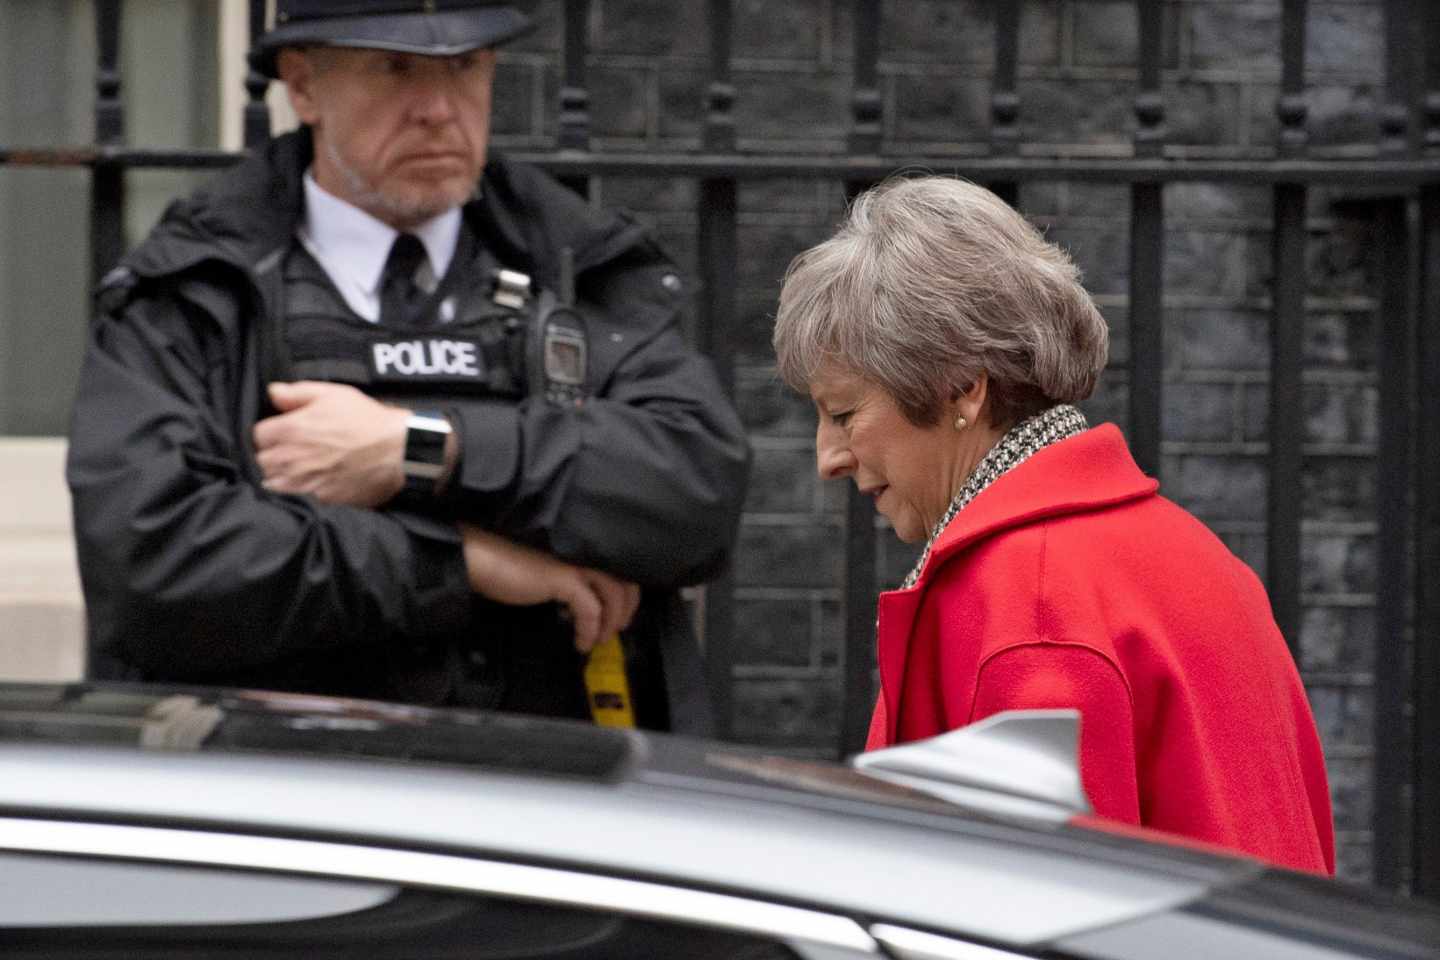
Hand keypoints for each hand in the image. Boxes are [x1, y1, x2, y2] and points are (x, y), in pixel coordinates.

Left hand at [254, 381, 408, 507]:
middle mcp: (290, 458)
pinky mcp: (318, 498)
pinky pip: (295, 497)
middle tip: (290, 450)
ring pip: (273, 482)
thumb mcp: (332, 394)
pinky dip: (297, 491)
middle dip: (272, 454)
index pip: (258, 434)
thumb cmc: (366, 420)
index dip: (271, 431)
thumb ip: (297, 393)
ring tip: (297, 469)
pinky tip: (311, 482)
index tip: (284, 431)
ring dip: (280, 474)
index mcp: (290, 429)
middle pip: (262, 460)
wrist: (396, 452)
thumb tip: (273, 392)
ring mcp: (303, 481)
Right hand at [461, 525, 640, 652]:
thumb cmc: (504, 567)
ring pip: (614, 593)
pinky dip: (590, 629)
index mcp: (579, 551)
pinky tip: (580, 642)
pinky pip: (591, 609)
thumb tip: (576, 608)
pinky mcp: (563, 577)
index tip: (616, 618)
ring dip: (611, 622)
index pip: (616, 570)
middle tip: (615, 631)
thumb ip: (564, 585)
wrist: (478, 558)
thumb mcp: (543, 577)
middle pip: (624, 579)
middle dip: (626, 609)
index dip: (624, 595)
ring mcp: (574, 563)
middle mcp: (582, 553)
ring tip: (598, 640)